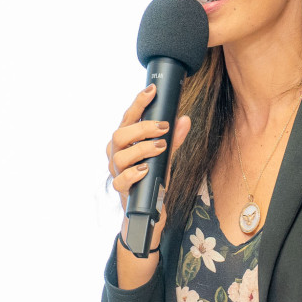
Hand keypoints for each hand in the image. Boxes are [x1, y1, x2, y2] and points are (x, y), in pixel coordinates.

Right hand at [106, 84, 190, 248]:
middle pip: (119, 134)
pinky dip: (134, 173)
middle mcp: (116, 154)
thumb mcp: (166, 156)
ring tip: (161, 147)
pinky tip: (146, 169)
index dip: (138, 103)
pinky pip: (121, 180)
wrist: (148, 211)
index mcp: (124, 141)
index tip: (152, 90)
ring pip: (120, 156)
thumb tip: (185, 119)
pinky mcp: (121, 190)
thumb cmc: (153, 177)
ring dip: (142, 149)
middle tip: (163, 127)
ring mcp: (116, 172)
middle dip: (142, 128)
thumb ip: (174, 139)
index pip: (128, 117)